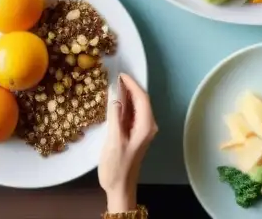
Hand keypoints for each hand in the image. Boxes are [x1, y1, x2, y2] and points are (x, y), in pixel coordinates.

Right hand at [99, 74, 157, 212]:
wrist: (120, 187)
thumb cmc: (117, 166)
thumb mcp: (114, 141)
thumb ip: (115, 117)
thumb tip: (115, 98)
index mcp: (145, 126)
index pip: (142, 98)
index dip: (132, 84)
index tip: (121, 74)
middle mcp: (148, 125)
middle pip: (141, 100)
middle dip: (130, 87)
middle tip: (116, 76)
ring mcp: (142, 130)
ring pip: (137, 106)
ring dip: (127, 95)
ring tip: (114, 84)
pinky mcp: (135, 133)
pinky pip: (132, 114)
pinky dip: (125, 105)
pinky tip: (115, 101)